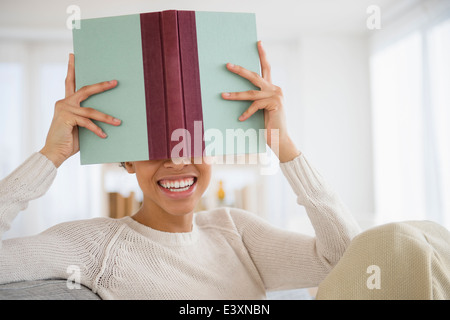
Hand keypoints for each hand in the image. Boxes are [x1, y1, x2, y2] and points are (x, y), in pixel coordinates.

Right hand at [39, 53, 120, 167]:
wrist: (55, 153)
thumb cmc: (69, 140)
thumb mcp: (80, 126)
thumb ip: (87, 116)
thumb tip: (108, 115)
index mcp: (66, 102)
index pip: (69, 81)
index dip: (72, 68)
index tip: (73, 55)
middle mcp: (64, 102)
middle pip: (85, 90)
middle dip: (102, 86)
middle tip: (115, 82)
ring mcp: (64, 109)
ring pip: (91, 110)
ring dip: (106, 117)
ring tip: (118, 122)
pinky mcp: (66, 118)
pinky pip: (87, 122)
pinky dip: (97, 129)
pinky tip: (104, 135)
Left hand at [221, 41, 299, 162]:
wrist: (281, 140)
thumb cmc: (268, 126)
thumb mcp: (261, 110)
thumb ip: (256, 100)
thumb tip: (236, 94)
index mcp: (273, 88)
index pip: (267, 68)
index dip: (263, 55)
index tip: (258, 42)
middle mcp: (275, 89)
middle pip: (255, 76)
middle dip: (240, 70)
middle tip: (227, 65)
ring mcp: (276, 96)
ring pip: (251, 93)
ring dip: (235, 95)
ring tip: (223, 95)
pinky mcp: (275, 104)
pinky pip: (255, 105)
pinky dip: (246, 113)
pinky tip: (240, 119)